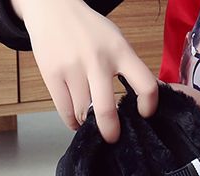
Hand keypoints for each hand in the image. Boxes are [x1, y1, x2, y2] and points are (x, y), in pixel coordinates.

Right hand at [13, 0, 157, 141]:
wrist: (51, 6)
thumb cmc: (87, 30)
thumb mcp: (115, 41)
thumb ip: (128, 68)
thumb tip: (141, 102)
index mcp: (119, 51)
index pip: (146, 84)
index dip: (149, 105)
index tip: (144, 114)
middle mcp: (97, 60)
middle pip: (106, 110)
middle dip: (111, 132)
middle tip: (112, 137)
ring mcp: (73, 68)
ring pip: (83, 114)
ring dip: (88, 124)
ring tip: (91, 121)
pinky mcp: (52, 75)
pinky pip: (65, 112)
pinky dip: (73, 121)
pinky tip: (77, 118)